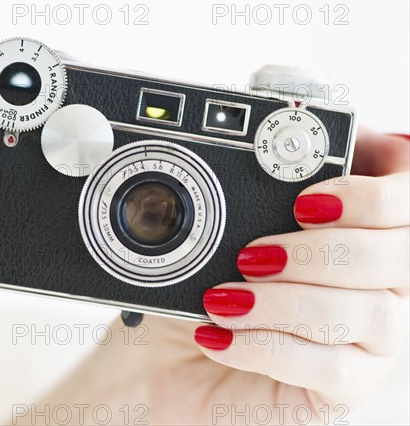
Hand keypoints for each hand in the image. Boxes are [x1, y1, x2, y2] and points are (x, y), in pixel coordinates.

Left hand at [27, 129, 407, 425]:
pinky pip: (332, 369)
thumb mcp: (213, 241)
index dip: (369, 196)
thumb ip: (243, 206)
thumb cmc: (200, 293)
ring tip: (222, 299)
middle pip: (396, 256)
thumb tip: (239, 170)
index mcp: (356, 232)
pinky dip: (268, 346)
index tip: (303, 201)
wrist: (171, 364)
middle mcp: (377, 283)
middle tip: (252, 256)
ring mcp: (369, 338)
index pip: (402, 204)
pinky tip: (220, 338)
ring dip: (287, 300)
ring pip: (371, 313)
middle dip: (318, 250)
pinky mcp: (346, 387)